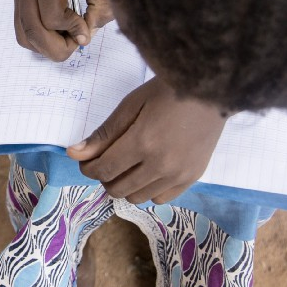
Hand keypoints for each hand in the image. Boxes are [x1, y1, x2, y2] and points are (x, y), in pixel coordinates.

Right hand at [14, 0, 109, 60]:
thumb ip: (98, 4)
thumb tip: (85, 37)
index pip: (53, 16)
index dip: (73, 29)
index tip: (86, 28)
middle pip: (33, 32)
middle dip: (58, 48)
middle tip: (77, 43)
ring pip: (25, 37)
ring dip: (47, 47)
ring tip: (67, 38)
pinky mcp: (17, 2)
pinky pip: (22, 33)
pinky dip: (39, 42)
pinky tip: (57, 34)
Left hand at [67, 77, 226, 203]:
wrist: (211, 88)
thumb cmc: (168, 90)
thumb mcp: (131, 105)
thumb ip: (104, 134)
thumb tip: (75, 154)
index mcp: (143, 142)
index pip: (104, 170)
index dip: (89, 168)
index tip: (87, 160)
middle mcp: (161, 164)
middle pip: (118, 188)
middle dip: (105, 177)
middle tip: (107, 160)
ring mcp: (179, 174)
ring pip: (138, 197)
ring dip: (125, 185)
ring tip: (128, 165)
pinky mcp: (192, 177)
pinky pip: (161, 199)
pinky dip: (148, 190)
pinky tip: (148, 172)